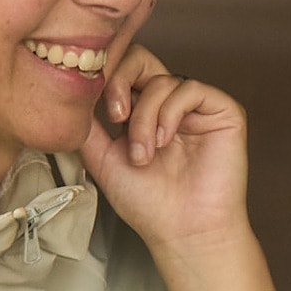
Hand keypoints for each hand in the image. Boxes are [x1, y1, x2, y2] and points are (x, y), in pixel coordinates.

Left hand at [84, 59, 251, 259]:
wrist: (183, 232)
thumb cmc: (148, 204)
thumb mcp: (102, 159)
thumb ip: (87, 125)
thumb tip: (68, 94)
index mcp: (142, 110)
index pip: (121, 69)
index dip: (103, 74)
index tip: (89, 100)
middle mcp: (169, 103)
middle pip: (140, 58)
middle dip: (119, 81)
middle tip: (114, 116)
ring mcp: (196, 106)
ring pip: (162, 80)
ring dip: (144, 118)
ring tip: (143, 155)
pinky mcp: (222, 111)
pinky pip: (190, 89)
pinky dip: (170, 112)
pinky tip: (164, 141)